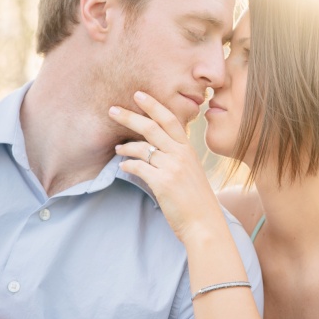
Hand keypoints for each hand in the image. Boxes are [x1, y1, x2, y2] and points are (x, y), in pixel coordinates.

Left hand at [109, 91, 224, 241]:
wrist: (204, 223)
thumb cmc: (197, 201)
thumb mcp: (192, 173)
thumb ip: (177, 159)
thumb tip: (155, 151)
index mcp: (189, 150)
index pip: (170, 120)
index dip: (154, 106)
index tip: (138, 95)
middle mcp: (181, 155)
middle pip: (152, 127)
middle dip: (130, 116)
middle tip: (113, 110)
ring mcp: (172, 167)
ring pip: (142, 147)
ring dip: (125, 146)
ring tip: (117, 149)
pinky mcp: (162, 182)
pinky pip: (138, 167)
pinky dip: (127, 166)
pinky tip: (123, 168)